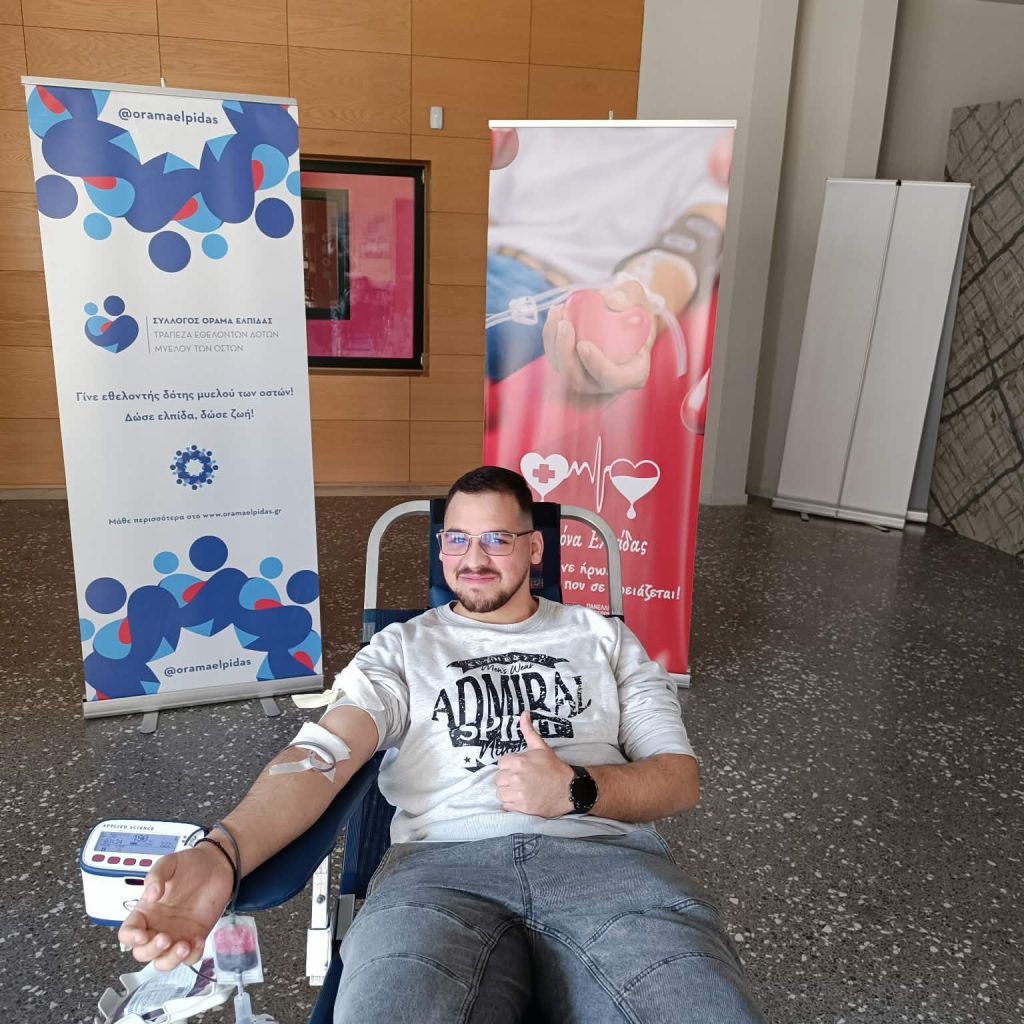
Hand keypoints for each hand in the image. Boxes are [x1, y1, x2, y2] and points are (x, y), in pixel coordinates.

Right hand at [117, 843, 233, 969]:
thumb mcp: (170, 863)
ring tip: (184, 945)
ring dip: (171, 959)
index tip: (142, 935)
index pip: (128, 932)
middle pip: (143, 953)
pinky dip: (192, 956)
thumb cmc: (191, 864)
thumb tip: (151, 895)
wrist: (218, 864)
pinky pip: (189, 958)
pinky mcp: (195, 938)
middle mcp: (158, 926)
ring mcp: (176, 934)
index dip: (130, 938)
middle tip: (166, 938)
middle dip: (152, 951)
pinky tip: (198, 941)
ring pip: (164, 962)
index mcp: (146, 911)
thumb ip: (156, 876)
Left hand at [495, 711, 573, 817]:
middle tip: (520, 780)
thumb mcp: (541, 747)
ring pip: (500, 793)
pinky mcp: (521, 807)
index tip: (518, 769)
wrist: (569, 789)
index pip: (501, 763)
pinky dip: (511, 804)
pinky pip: (506, 806)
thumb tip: (524, 713)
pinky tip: (521, 799)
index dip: (509, 766)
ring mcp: (518, 793)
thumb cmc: (554, 768)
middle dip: (507, 779)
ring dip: (507, 792)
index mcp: (518, 762)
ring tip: (519, 790)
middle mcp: (515, 777)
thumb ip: (529, 731)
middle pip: (499, 778)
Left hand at [542, 281, 657, 395]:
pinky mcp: (572, 372)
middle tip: (564, 323)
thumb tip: (611, 301)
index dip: (596, 366)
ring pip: (563, 373)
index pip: (613, 379)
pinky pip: (556, 363)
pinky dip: (550, 341)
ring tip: (556, 312)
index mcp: (632, 374)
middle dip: (565, 354)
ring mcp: (588, 382)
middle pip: (580, 381)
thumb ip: (631, 294)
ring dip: (554, 345)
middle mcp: (608, 384)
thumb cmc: (633, 310)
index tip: (584, 344)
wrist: (622, 318)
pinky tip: (554, 317)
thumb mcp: (640, 298)